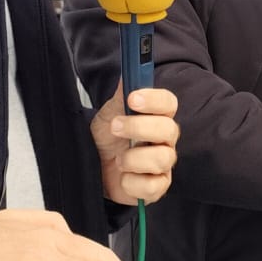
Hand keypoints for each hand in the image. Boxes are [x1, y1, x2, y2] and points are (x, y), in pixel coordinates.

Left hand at [91, 87, 179, 205]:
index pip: (169, 104)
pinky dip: (132, 182)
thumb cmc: (105, 139)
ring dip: (133, 158)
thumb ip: (120, 96)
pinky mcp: (156, 188)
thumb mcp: (108, 115)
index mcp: (157, 118)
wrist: (93, 168)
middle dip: (139, 127)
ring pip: (162, 159)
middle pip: (169, 129)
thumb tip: (128, 72)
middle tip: (115, 127)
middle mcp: (165, 140)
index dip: (155, 100)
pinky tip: (123, 177)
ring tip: (118, 159)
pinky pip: (152, 186)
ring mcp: (163, 165)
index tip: (134, 98)